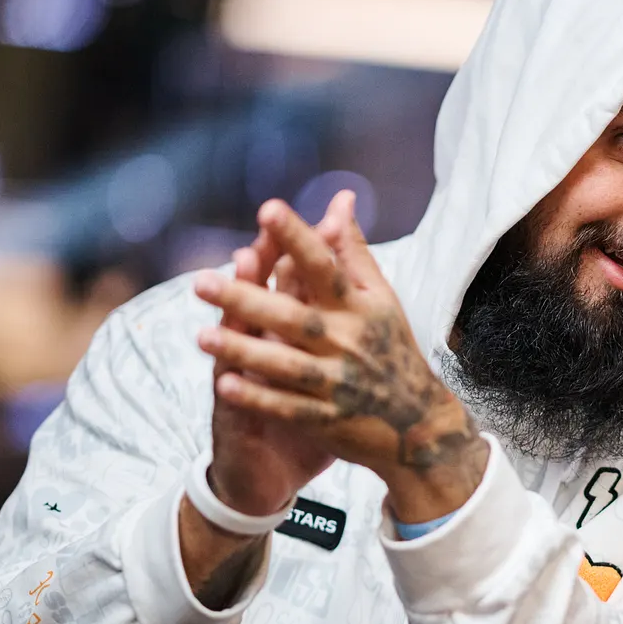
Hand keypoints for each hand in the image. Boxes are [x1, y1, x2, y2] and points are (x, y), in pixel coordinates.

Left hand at [193, 192, 488, 521]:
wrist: (420, 423)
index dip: (297, 238)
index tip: (267, 210)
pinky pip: (289, 407)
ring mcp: (337, 382)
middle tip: (202, 282)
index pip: (325, 266)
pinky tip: (225, 385)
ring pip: (285, 365)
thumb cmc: (393, 348)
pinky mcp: (327, 418)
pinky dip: (258, 398)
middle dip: (248, 300)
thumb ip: (353, 250)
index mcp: (358, 307)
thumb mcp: (381, 298)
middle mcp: (347, 341)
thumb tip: (339, 199)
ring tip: (202, 336)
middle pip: (294, 317)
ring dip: (244, 350)